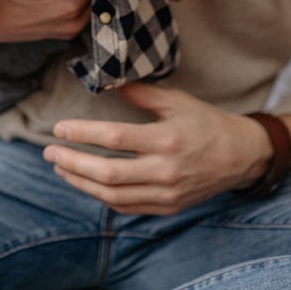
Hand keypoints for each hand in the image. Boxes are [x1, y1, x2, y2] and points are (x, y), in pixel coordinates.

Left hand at [42, 82, 275, 213]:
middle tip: (49, 151)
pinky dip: (102, 196)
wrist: (241, 156)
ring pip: (113, 194)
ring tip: (61, 167)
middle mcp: (166, 170)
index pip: (115, 139)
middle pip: (108, 173)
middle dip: (73, 162)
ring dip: (80, 183)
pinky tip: (85, 183)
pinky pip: (127, 206)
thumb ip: (142, 94)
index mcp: (168, 139)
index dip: (82, 134)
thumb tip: (109, 82)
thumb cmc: (207, 123)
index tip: (59, 128)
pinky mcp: (168, 206)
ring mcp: (167, 192)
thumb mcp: (178, 101)